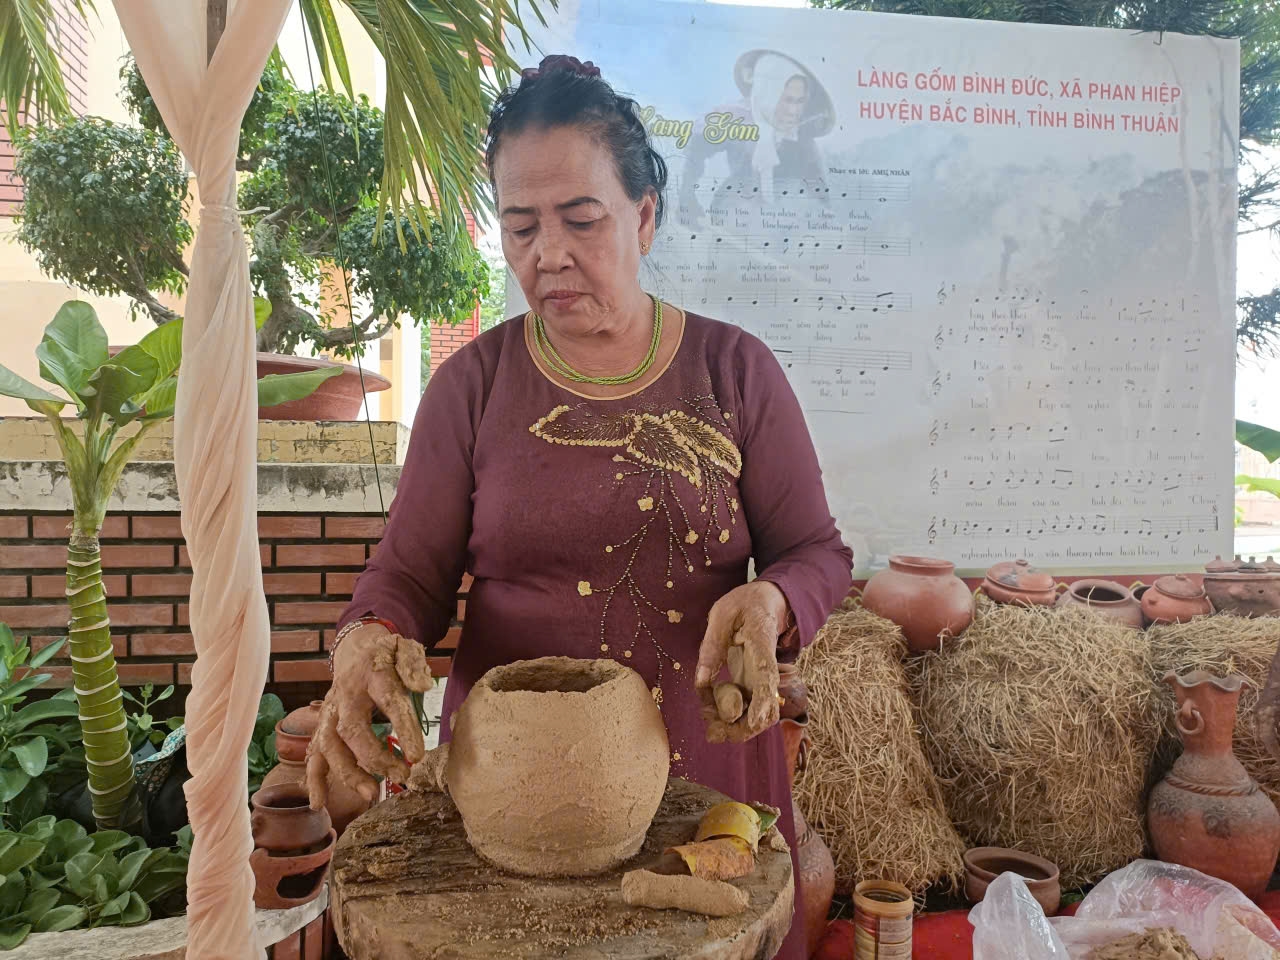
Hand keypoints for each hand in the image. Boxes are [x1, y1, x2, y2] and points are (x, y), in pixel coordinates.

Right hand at [306, 623, 433, 809]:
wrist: (355, 652)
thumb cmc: (386, 657)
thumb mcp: (404, 649)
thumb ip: (413, 665)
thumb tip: (424, 686)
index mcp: (371, 675)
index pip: (388, 700)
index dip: (403, 727)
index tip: (417, 755)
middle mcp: (345, 695)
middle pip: (351, 729)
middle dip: (374, 757)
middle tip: (401, 775)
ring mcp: (329, 713)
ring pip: (330, 746)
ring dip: (347, 772)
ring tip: (370, 794)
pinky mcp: (323, 727)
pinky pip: (314, 754)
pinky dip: (314, 779)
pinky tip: (319, 803)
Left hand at [695, 581, 788, 743]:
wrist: (766, 603)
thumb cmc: (744, 604)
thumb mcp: (721, 615)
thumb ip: (711, 646)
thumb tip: (701, 682)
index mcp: (762, 644)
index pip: (767, 676)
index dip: (762, 701)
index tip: (752, 721)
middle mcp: (768, 668)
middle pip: (767, 709)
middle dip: (741, 728)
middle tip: (710, 729)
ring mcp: (763, 679)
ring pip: (759, 716)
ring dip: (735, 727)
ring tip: (707, 718)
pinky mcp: (755, 684)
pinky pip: (748, 709)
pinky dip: (731, 717)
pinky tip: (710, 711)